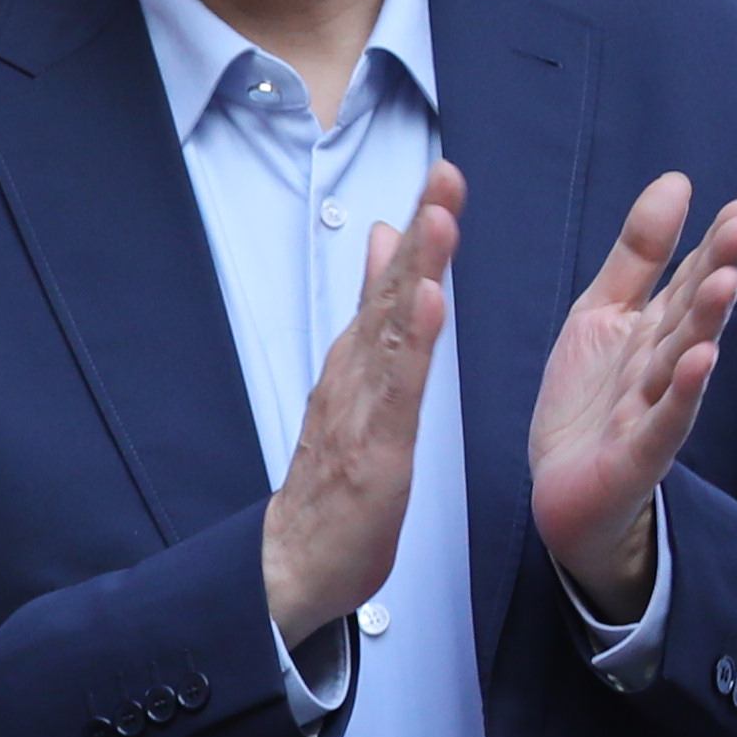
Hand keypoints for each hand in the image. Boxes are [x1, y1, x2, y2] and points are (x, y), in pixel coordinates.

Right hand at [261, 164, 461, 638]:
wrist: (292, 565)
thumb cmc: (332, 484)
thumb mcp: (357, 391)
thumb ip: (372, 319)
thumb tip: (386, 242)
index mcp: (356, 361)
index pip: (389, 282)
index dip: (417, 226)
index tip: (443, 171)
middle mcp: (353, 374)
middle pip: (389, 290)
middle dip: (420, 229)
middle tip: (445, 173)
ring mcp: (360, 410)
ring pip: (391, 330)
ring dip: (415, 271)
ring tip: (438, 220)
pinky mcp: (374, 451)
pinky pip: (397, 392)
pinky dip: (411, 344)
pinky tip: (427, 304)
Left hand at [533, 172, 736, 627]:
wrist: (564, 494)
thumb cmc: (590, 401)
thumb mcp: (603, 313)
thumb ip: (640, 254)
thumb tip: (679, 180)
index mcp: (657, 328)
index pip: (693, 276)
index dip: (718, 241)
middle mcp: (665, 363)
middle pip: (696, 310)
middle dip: (720, 266)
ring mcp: (655, 408)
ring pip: (685, 358)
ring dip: (707, 321)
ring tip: (726, 281)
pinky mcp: (639, 453)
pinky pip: (665, 419)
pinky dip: (684, 392)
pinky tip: (701, 361)